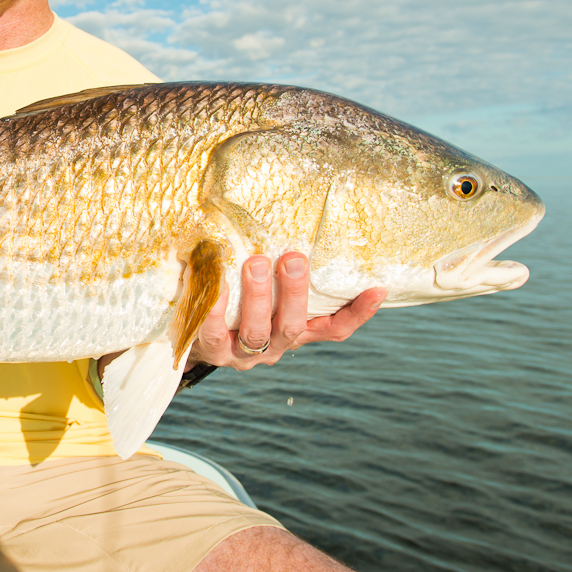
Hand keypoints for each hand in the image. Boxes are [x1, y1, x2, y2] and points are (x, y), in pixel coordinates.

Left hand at [188, 252, 385, 370]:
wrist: (194, 332)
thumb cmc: (237, 301)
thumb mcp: (267, 291)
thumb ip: (282, 270)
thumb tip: (299, 217)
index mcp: (296, 332)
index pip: (334, 329)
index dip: (357, 313)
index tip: (377, 288)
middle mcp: (275, 346)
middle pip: (293, 327)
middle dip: (294, 292)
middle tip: (294, 258)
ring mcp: (243, 354)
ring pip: (257, 332)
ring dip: (259, 297)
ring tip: (256, 263)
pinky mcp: (212, 352)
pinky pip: (213, 333)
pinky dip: (215, 307)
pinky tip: (214, 282)